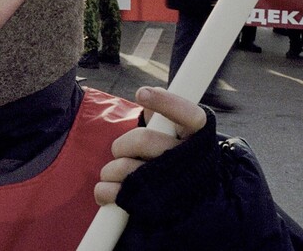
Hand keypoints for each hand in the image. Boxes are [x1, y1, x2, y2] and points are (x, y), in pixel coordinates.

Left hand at [94, 87, 205, 205]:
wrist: (194, 209)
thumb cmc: (179, 165)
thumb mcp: (179, 139)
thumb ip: (164, 118)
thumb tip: (149, 98)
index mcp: (198, 140)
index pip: (191, 116)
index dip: (167, 103)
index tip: (141, 93)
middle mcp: (188, 162)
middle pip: (143, 140)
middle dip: (123, 144)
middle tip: (121, 151)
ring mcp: (171, 188)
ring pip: (124, 167)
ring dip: (111, 170)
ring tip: (115, 174)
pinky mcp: (152, 208)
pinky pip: (114, 193)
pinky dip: (104, 191)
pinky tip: (106, 191)